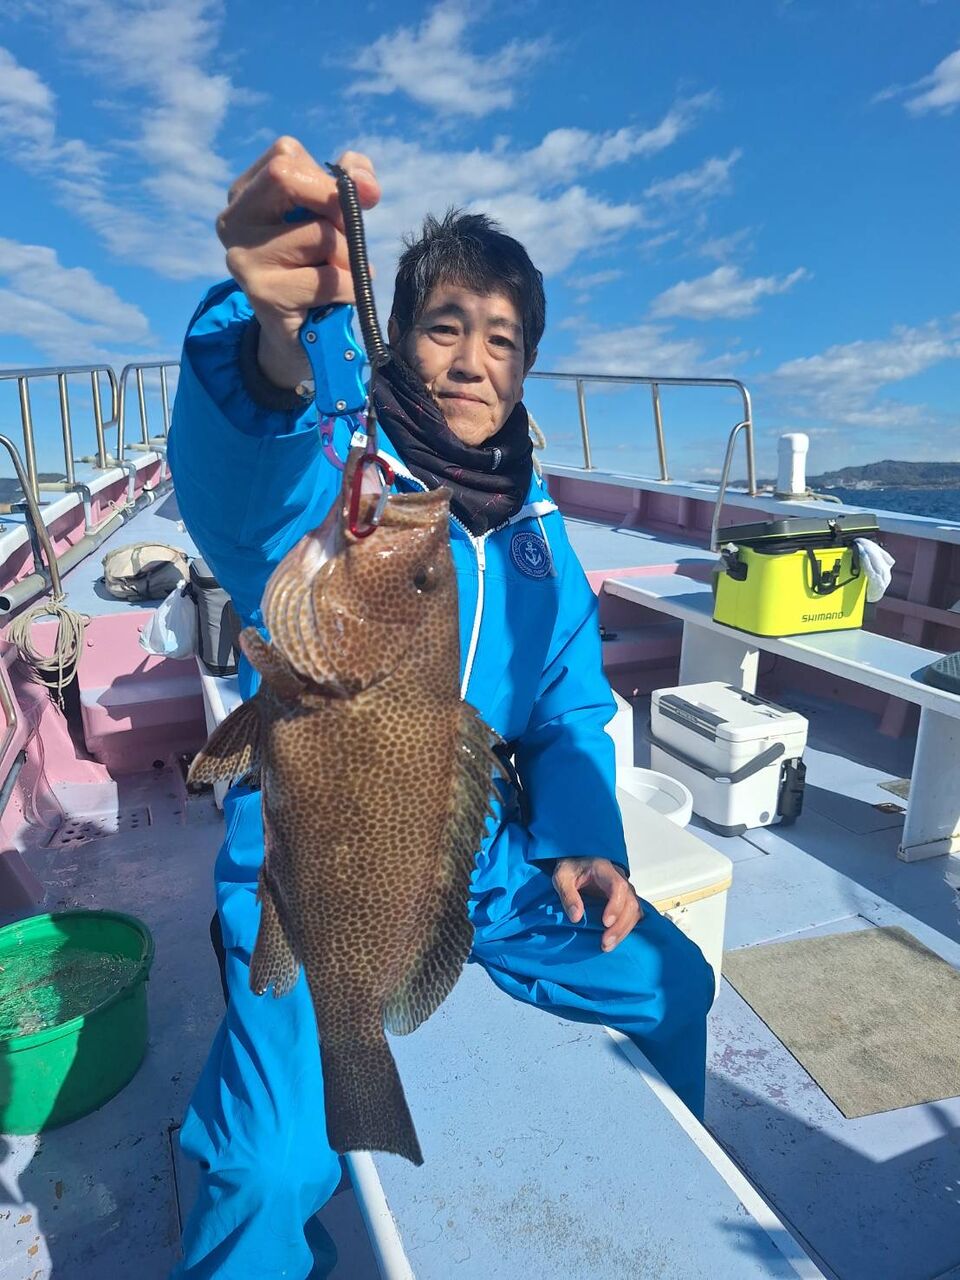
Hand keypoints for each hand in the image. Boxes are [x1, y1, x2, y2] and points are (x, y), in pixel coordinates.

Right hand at [216, 137, 381, 387]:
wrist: (301, 338)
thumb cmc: (316, 268)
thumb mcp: (330, 218)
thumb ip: (348, 183)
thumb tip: (365, 184)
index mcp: (244, 194)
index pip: (286, 154)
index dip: (330, 175)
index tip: (357, 200)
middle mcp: (233, 221)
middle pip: (287, 177)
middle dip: (334, 206)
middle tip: (346, 237)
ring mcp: (244, 258)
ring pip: (318, 233)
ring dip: (348, 257)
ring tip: (340, 274)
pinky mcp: (263, 294)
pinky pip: (328, 278)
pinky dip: (348, 288)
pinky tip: (340, 297)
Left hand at [552, 857, 643, 952]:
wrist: (576, 864)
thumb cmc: (570, 868)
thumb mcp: (561, 877)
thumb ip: (568, 895)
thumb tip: (576, 917)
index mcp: (604, 869)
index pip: (618, 886)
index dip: (615, 905)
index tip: (605, 923)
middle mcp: (620, 879)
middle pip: (630, 903)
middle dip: (620, 925)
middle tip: (605, 943)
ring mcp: (624, 890)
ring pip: (635, 911)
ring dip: (623, 931)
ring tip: (607, 946)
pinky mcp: (624, 900)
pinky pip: (633, 915)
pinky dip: (625, 929)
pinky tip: (614, 940)